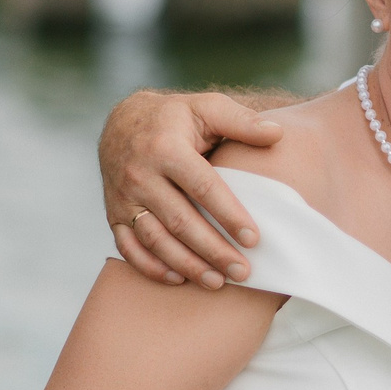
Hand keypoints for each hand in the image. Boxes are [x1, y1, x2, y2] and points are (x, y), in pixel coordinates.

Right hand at [101, 91, 284, 287]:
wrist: (121, 122)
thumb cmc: (175, 117)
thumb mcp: (207, 107)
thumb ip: (242, 121)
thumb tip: (278, 134)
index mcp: (167, 147)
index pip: (203, 187)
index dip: (229, 215)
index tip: (254, 239)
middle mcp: (141, 175)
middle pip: (180, 221)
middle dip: (213, 250)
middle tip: (243, 272)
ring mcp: (124, 197)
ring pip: (155, 239)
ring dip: (186, 265)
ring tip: (217, 282)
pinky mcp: (113, 213)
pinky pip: (129, 247)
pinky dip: (152, 267)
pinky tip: (179, 279)